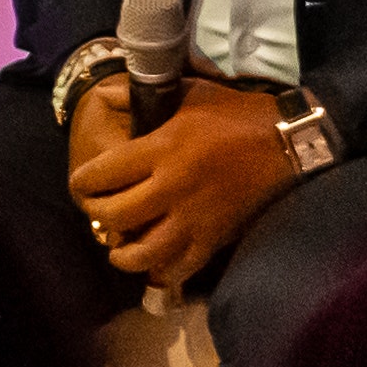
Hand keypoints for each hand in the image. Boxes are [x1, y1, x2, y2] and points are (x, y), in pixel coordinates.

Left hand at [77, 77, 299, 290]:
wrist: (285, 141)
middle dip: (97, 215)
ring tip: (118, 247)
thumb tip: (104, 96)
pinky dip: (162, 272)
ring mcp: (193, 218)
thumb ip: (140, 96)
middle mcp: (171, 187)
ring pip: (143, 252)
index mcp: (161, 149)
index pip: (103, 173)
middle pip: (116, 215)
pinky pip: (180, 268)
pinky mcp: (214, 238)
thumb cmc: (233, 114)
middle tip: (97, 211)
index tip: (80, 184)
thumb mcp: (186, 94)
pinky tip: (155, 265)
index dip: (82, 182)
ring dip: (123, 254)